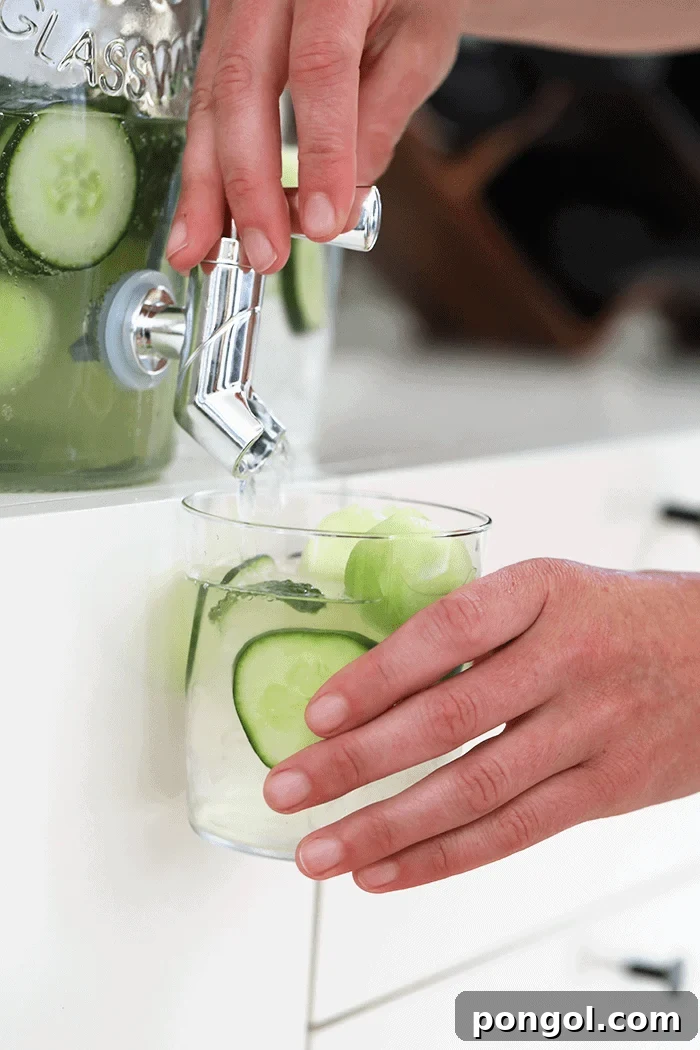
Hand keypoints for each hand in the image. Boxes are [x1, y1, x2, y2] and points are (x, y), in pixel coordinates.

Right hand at [166, 0, 462, 273]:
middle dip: (248, 185)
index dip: (320, 152)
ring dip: (204, 189)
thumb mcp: (417, 45)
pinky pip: (204, 106)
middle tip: (263, 253)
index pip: (320, 67)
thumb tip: (341, 205)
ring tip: (198, 253)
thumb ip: (379, 120)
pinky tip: (199, 220)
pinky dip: (203, 171)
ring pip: (208, 101)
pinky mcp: (219, 36)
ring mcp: (233, 5)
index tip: (321, 220)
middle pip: (242, 87)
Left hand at [262, 560, 699, 891]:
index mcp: (542, 592)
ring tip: (317, 850)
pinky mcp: (606, 790)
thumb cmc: (619, 618)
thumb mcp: (551, 590)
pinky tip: (383, 872)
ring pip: (475, 790)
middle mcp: (567, 659)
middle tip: (287, 788)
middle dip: (357, 762)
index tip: (317, 714)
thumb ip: (475, 626)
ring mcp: (591, 730)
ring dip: (385, 826)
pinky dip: (442, 857)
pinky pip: (514, 832)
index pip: (449, 631)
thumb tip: (369, 679)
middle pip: (450, 719)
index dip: (379, 675)